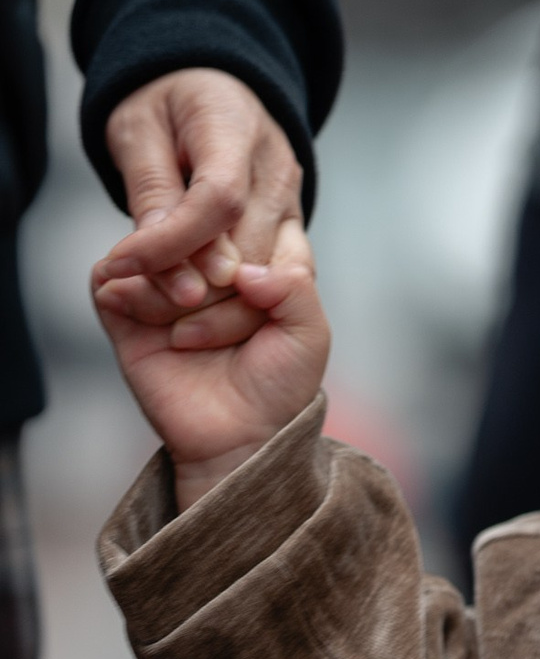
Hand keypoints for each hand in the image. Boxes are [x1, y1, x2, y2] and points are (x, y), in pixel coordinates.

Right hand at [94, 220, 329, 510]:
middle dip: (216, 277)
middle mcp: (205, 269)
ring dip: (176, 288)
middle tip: (232, 324)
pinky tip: (165, 327)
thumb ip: (294, 286)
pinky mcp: (123, 313)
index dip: (253, 252)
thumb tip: (244, 267)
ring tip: (193, 336)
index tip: (262, 298)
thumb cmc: (280, 385)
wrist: (240, 439)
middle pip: (195, 231)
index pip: (244, 219)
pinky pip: (111, 279)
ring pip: (154, 249)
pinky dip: (139, 295)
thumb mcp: (309, 332)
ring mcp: (162, 289)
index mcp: (254, 264)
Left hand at [95, 69, 304, 313]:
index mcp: (236, 128)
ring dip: (213, 300)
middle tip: (129, 300)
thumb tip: (152, 254)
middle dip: (190, 284)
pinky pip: (273, 273)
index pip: (219, 199)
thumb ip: (150, 191)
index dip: (172, 242)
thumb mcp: (137, 129)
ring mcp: (293, 201)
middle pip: (248, 246)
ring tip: (156, 306)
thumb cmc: (168, 104)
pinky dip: (234, 297)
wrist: (213, 88)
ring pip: (267, 271)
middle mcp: (277, 169)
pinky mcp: (291, 225)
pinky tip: (194, 301)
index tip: (122, 265)